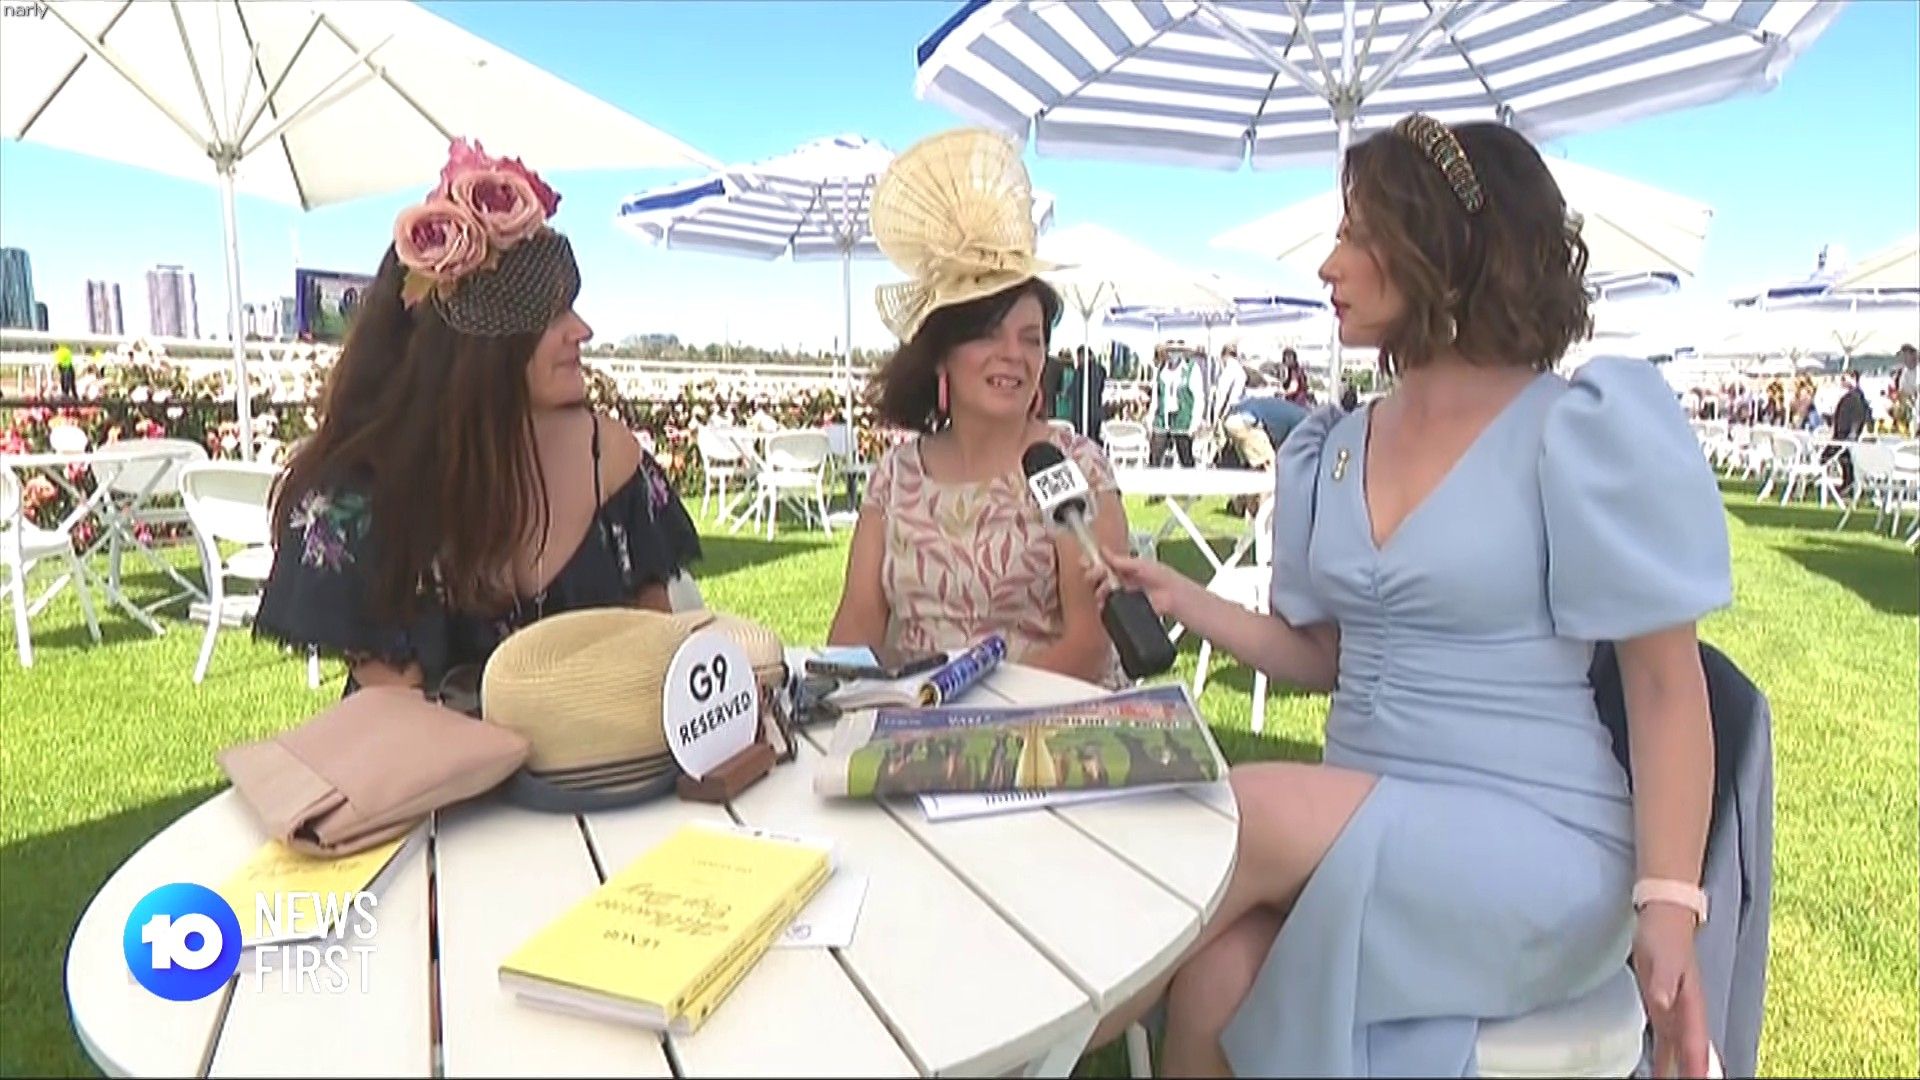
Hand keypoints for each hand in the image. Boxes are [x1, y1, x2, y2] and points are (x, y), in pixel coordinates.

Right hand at [1083, 546, 1199, 619]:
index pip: (1104, 563)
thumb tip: (1103, 550)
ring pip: (1102, 591)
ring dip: (1098, 590)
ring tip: (1102, 589)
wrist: (1172, 597)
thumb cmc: (1163, 578)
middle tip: (1094, 574)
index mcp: (1126, 567)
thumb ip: (1120, 560)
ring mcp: (1123, 594)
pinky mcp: (1124, 608)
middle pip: (1100, 577)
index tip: (1087, 562)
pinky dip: (1103, 604)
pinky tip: (1102, 601)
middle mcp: (1123, 580)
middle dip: (1094, 575)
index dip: (1095, 562)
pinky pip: (1108, 606)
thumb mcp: (1140, 564)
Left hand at [1633, 904, 1713, 1077]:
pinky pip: (1666, 1041)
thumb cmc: (1665, 935)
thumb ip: (1665, 981)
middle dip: (1692, 1073)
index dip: (1696, 1065)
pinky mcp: (1661, 1008)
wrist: (1664, 916)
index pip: (1694, 1042)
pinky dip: (1665, 1059)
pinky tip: (1660, 1072)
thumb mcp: (1664, 956)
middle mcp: (1686, 1012)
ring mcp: (1675, 1012)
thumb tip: (1664, 1002)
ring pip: (1679, 1051)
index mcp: (1691, 1003)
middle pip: (1690, 1053)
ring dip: (1678, 1070)